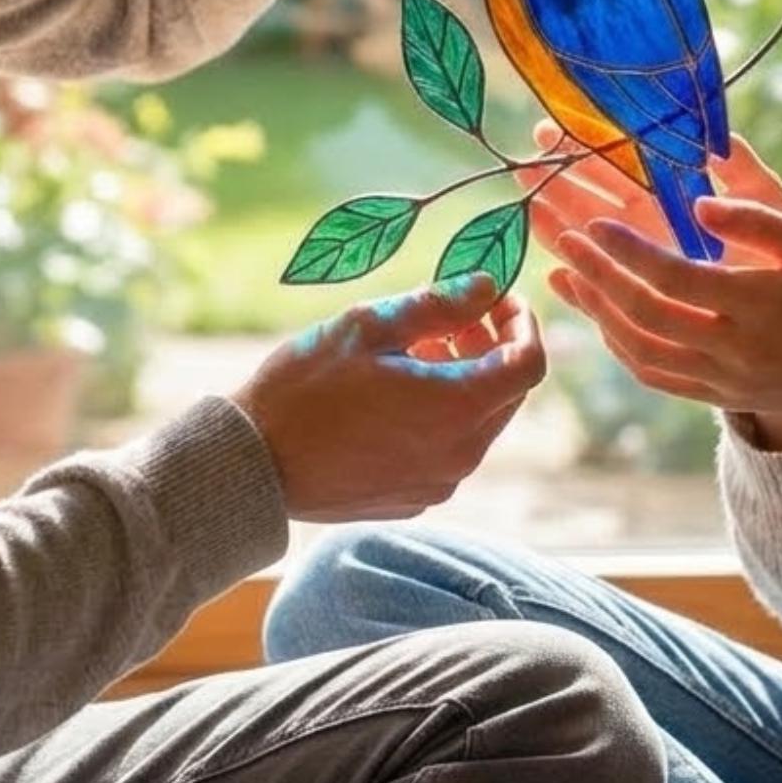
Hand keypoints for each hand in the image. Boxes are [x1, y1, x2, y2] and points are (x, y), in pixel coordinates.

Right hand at [230, 274, 545, 520]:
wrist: (252, 465)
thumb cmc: (304, 387)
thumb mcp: (369, 325)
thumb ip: (440, 304)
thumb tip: (488, 284)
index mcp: (456, 409)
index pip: (529, 363)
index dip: (522, 322)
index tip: (496, 296)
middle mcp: (459, 455)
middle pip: (508, 392)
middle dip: (492, 345)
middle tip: (452, 312)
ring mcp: (438, 483)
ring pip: (480, 420)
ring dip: (465, 377)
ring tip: (417, 345)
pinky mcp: (415, 497)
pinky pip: (451, 447)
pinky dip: (443, 411)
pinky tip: (398, 389)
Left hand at [527, 129, 781, 426]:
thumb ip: (760, 221)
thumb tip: (699, 204)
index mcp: (760, 305)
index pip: (676, 277)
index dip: (628, 252)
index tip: (593, 223)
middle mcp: (734, 350)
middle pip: (645, 314)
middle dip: (596, 276)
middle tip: (561, 239)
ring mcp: (722, 380)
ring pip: (639, 350)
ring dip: (596, 311)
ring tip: (564, 273)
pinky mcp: (716, 398)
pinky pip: (653, 376)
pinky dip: (617, 345)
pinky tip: (597, 314)